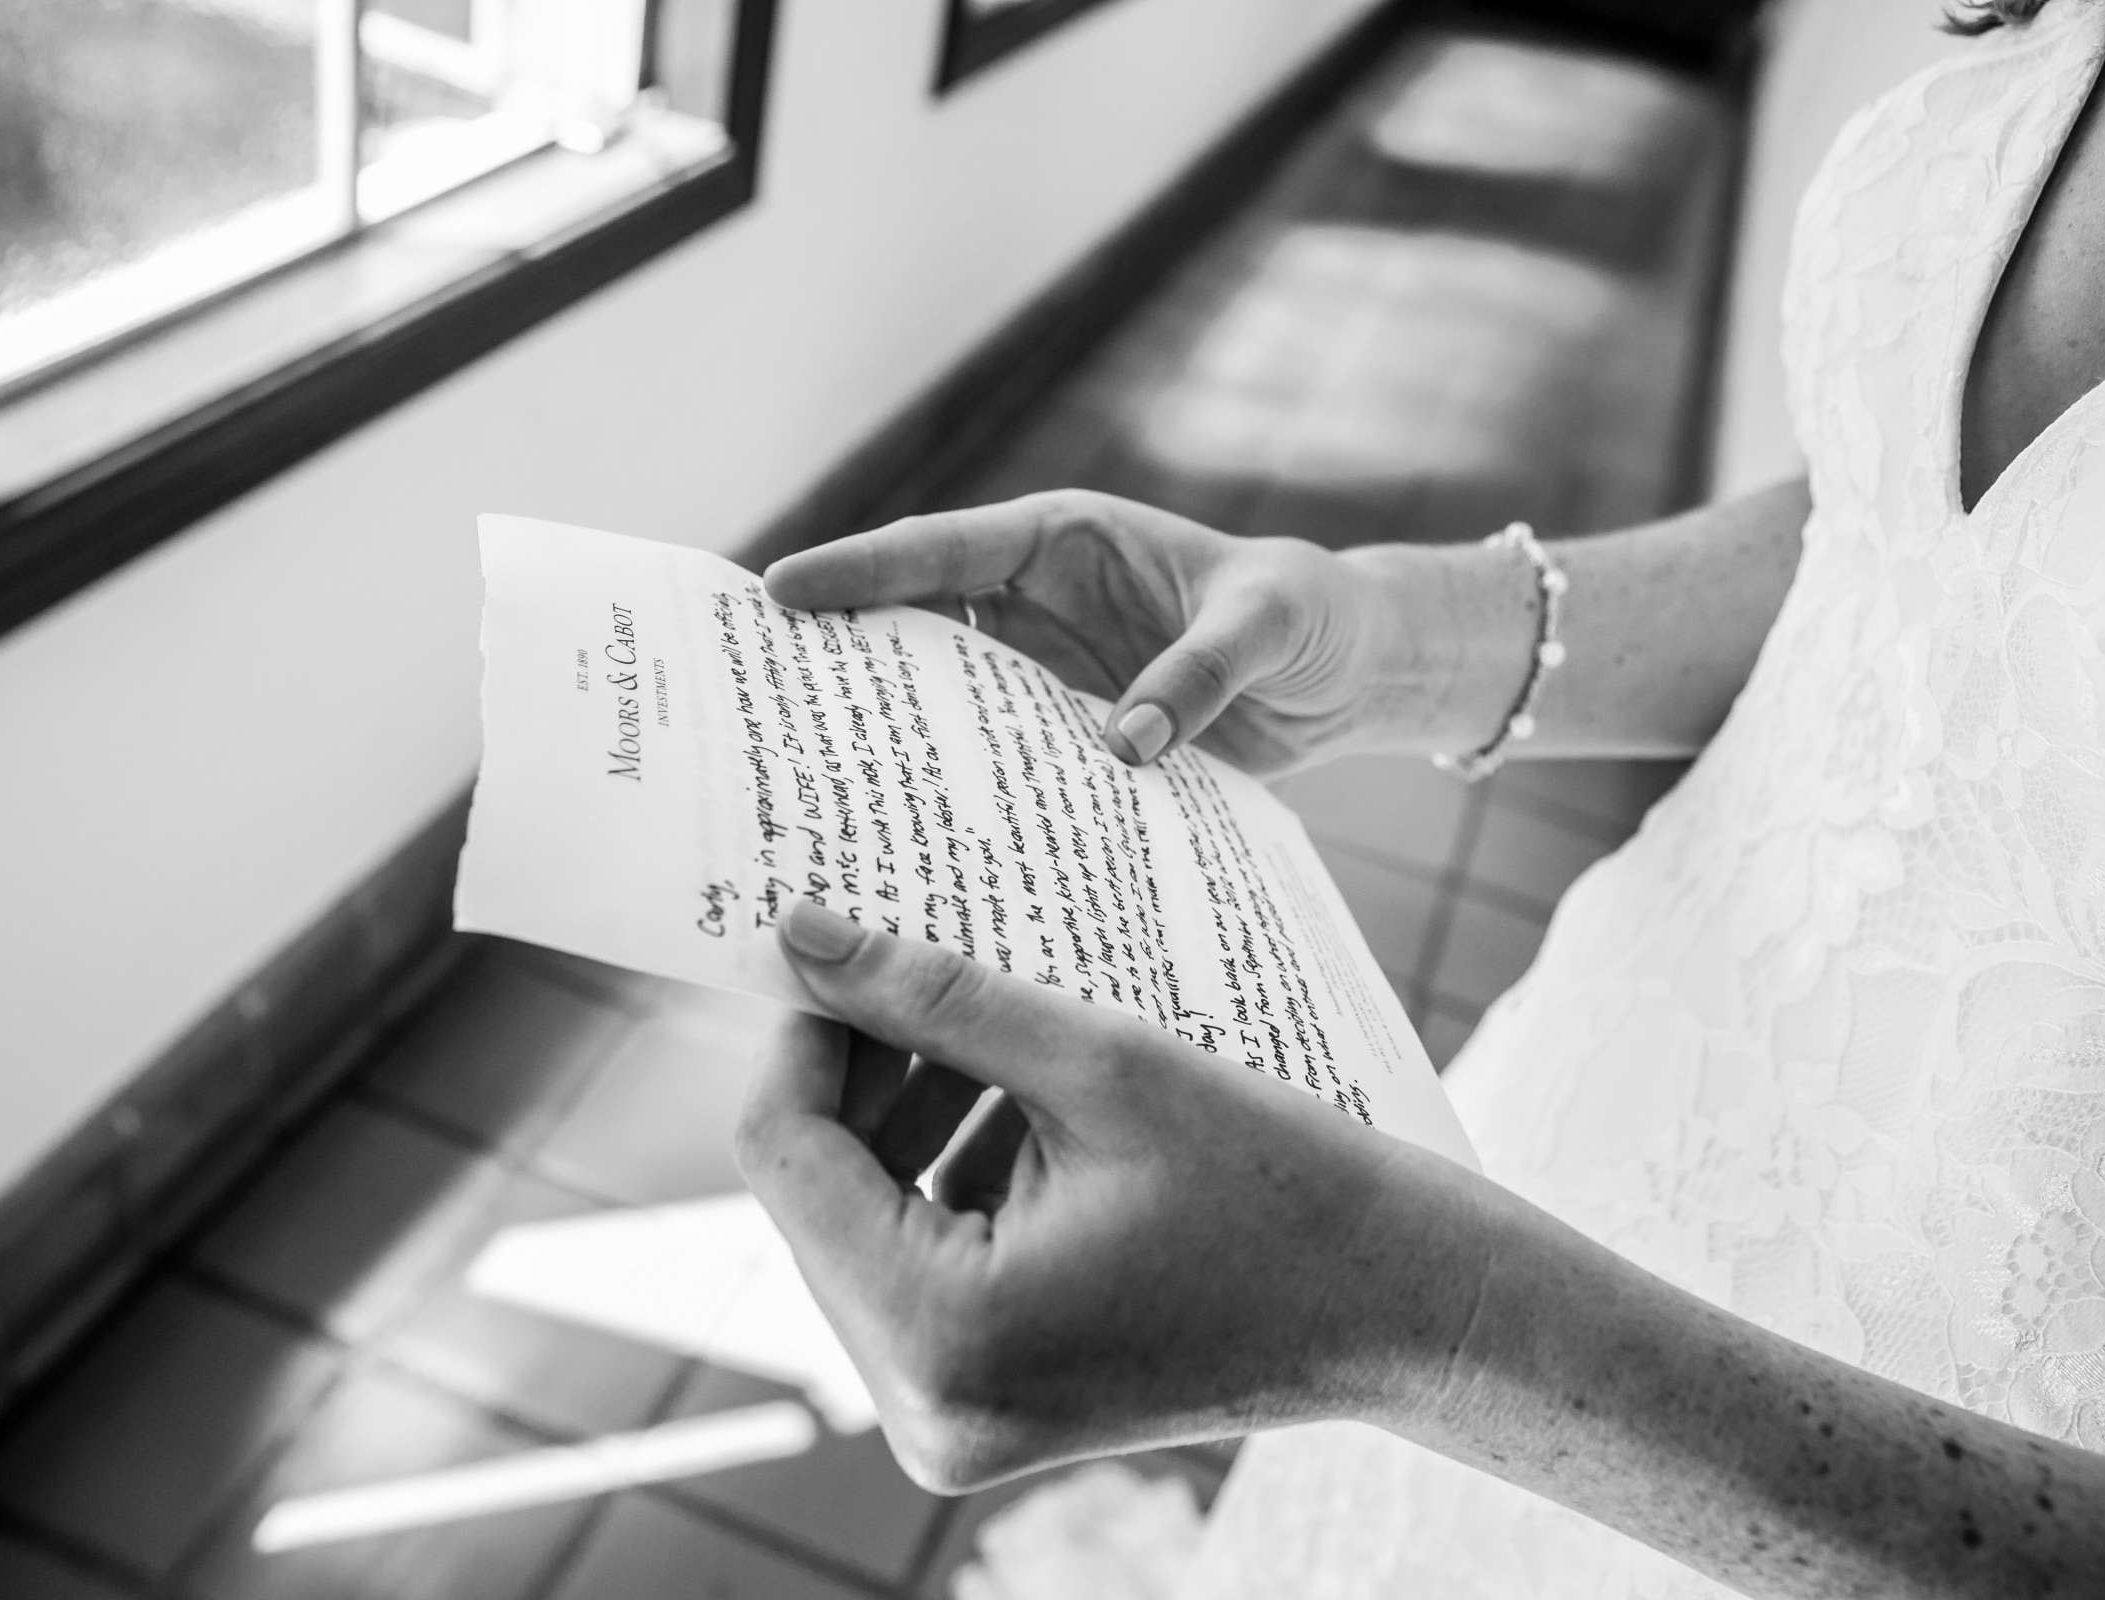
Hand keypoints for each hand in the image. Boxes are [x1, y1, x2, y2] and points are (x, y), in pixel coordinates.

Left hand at [733, 900, 1500, 1492]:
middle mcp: (924, 1406)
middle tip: (924, 963)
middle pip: (815, 1193)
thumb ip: (933, 997)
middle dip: (863, 1072)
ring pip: (862, 1221)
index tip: (846, 942)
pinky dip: (952, 1173)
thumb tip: (800, 932)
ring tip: (996, 1030)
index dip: (805, 1032)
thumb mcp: (1099, 1065)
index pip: (783, 1155)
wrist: (1405, 1306)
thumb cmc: (1280, 1187)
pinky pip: (918, 1263)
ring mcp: (951, 1416)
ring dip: (912, 1114)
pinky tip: (1030, 1106)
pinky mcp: (984, 1402)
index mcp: (941, 1337)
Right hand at [763, 490, 1505, 774]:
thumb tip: (1126, 742)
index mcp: (1062, 541)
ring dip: (886, 736)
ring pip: (940, 702)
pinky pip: (995, 762)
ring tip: (808, 782)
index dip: (860, 569)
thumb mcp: (1268, 626)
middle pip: (912, 625)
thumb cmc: (1308, 616)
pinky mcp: (1065, 740)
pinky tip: (915, 840)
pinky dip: (956, 793)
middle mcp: (1034, 605)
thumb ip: (1200, 673)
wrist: (1347, 672)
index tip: (783, 591)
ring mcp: (1042, 675)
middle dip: (837, 654)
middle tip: (756, 698)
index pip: (941, 550)